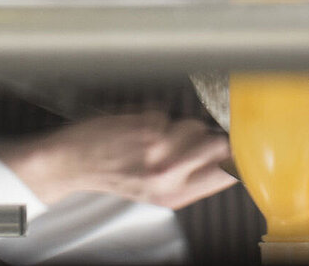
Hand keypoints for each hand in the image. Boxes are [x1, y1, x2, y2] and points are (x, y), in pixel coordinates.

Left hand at [0, 111, 235, 209]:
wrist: (70, 162)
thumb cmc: (111, 173)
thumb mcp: (156, 191)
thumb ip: (193, 179)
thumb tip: (229, 160)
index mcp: (176, 194)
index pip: (230, 173)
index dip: (237, 158)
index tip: (236, 150)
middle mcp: (169, 175)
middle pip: (221, 144)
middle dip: (210, 137)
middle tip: (191, 142)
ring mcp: (159, 149)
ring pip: (195, 125)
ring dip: (180, 126)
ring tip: (156, 137)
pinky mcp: (147, 126)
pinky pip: (170, 115)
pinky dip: (157, 117)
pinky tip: (140, 129)